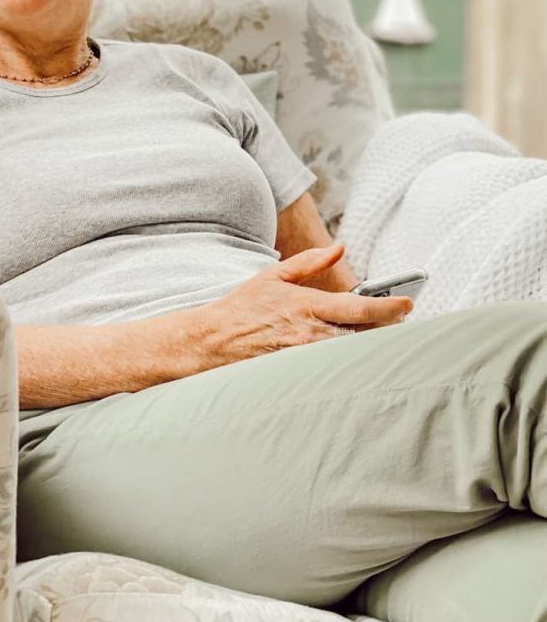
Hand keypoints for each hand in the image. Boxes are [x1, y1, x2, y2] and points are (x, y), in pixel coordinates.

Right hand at [205, 243, 412, 363]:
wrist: (213, 341)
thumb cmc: (243, 307)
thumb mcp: (274, 275)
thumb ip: (310, 260)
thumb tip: (340, 248)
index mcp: (307, 304)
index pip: (359, 307)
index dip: (389, 307)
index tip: (408, 303)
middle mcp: (310, 333)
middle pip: (363, 335)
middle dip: (386, 329)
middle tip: (400, 321)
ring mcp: (305, 357)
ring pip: (351, 354)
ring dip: (369, 345)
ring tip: (382, 338)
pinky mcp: (298, 373)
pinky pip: (331, 368)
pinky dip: (347, 361)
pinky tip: (355, 358)